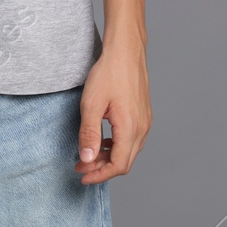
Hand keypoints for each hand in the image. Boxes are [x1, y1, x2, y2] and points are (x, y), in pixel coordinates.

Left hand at [75, 43, 150, 184]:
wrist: (126, 51)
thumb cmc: (109, 73)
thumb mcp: (91, 105)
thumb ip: (89, 135)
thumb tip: (87, 160)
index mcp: (130, 128)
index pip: (118, 165)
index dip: (99, 175)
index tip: (82, 175)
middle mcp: (142, 128)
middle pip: (125, 162)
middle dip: (102, 168)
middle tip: (81, 165)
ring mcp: (145, 121)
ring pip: (129, 151)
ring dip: (109, 157)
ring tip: (89, 154)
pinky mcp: (144, 114)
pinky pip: (133, 140)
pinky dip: (117, 146)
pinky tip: (104, 140)